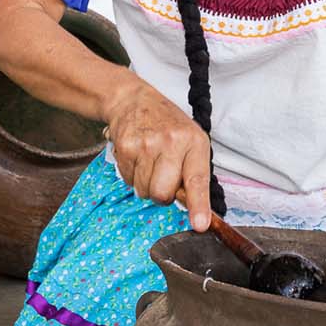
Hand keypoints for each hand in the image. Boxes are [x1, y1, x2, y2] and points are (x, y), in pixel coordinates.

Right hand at [103, 79, 216, 229]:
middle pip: (163, 193)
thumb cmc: (167, 125)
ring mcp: (146, 145)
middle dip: (163, 195)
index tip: (200, 224)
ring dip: (146, 185)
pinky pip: (128, 181)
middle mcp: (171, 143)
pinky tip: (137, 157)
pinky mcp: (125, 148)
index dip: (198, 205)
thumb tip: (195, 210)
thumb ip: (193, 172)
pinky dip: (132, 175)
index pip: (197, 180)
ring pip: (144, 191)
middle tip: (164, 178)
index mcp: (194, 142)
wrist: (133, 101)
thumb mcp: (190, 141)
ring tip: (149, 162)